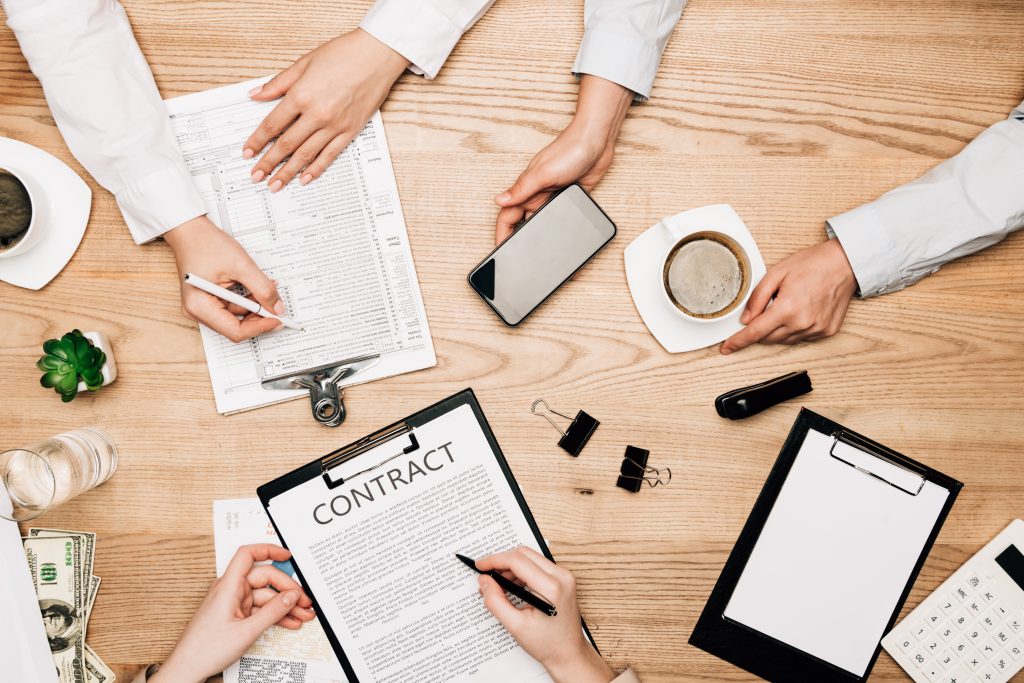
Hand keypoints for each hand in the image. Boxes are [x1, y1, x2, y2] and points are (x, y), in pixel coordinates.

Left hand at [151, 545, 314, 682]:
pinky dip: (275, 615)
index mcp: (228, 586)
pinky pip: (260, 609)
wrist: (188, 669)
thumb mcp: (247, 631)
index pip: (248, 555)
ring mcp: (233, 603)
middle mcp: (230, 590)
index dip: (269, 550)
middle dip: (287, 589)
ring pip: (265, 597)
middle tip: (304, 602)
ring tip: (303, 615)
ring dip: (285, 606)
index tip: (288, 555)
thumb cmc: (205, 650)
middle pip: (264, 578)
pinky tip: (289, 622)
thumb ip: (273, 611)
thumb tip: (292, 596)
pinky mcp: (235, 615)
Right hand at [164, 216, 283, 341]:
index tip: (278, 319)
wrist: (190, 229)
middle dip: (259, 316)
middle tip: (277, 306)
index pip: (235, 331)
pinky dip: (247, 299)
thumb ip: (262, 289)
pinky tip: (258, 288)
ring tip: (269, 290)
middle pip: (236, 326)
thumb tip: (277, 308)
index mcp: (200, 306)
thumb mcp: (241, 266)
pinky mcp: (209, 299)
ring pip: (236, 316)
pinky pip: (232, 306)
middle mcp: (198, 311)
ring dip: (255, 306)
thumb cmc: (206, 243)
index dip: (260, 327)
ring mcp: (202, 305)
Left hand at [243, 29, 409, 191]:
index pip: (272, 125)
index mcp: (301, 95)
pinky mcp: (350, 131)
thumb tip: (256, 94)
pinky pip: (330, 155)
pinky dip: (316, 168)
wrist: (377, 56)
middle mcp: (317, 114)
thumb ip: (278, 83)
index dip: (257, 141)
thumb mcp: (304, 62)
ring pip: (306, 155)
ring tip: (276, 184)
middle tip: (256, 176)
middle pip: (286, 145)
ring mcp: (335, 125)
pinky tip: (305, 178)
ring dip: (288, 172)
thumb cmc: (344, 54)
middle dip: (268, 163)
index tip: (247, 152)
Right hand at [477, 547, 616, 682]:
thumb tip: (484, 581)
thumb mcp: (515, 626)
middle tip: (487, 577)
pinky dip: (522, 571)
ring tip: (499, 586)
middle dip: (502, 562)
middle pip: (524, 554)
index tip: (480, 566)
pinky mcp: (563, 579)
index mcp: (551, 588)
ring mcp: (565, 576)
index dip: (494, 560)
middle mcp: (562, 577)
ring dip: (511, 567)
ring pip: (530, 557)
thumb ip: (496, 601)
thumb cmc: (548, 644)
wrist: (569, 654)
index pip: (517, 561)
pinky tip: (512, 586)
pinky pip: (538, 565)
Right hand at [494, 75, 632, 243]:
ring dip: (541, 236)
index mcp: (527, 188)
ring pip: (543, 222)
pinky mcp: (571, 198)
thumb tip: (499, 200)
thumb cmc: (570, 150)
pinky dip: (561, 228)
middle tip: (519, 258)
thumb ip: (522, 189)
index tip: (499, 250)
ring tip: (542, 254)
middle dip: (519, 240)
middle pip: (523, 222)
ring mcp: (554, 197)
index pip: (507, 215)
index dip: (502, 233)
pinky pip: (562, 217)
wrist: (597, 141)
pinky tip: (564, 238)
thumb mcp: (543, 173)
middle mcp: (538, 194)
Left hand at [720, 239, 857, 353]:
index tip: (726, 348)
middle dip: (759, 330)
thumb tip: (746, 318)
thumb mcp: (777, 273)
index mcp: (787, 309)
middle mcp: (802, 323)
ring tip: (785, 307)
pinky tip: (799, 312)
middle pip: (768, 339)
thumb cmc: (813, 264)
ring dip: (777, 330)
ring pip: (784, 340)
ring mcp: (816, 329)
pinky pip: (801, 338)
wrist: (845, 263)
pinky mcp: (827, 331)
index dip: (737, 342)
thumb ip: (757, 297)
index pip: (755, 333)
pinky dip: (794, 330)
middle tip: (762, 311)